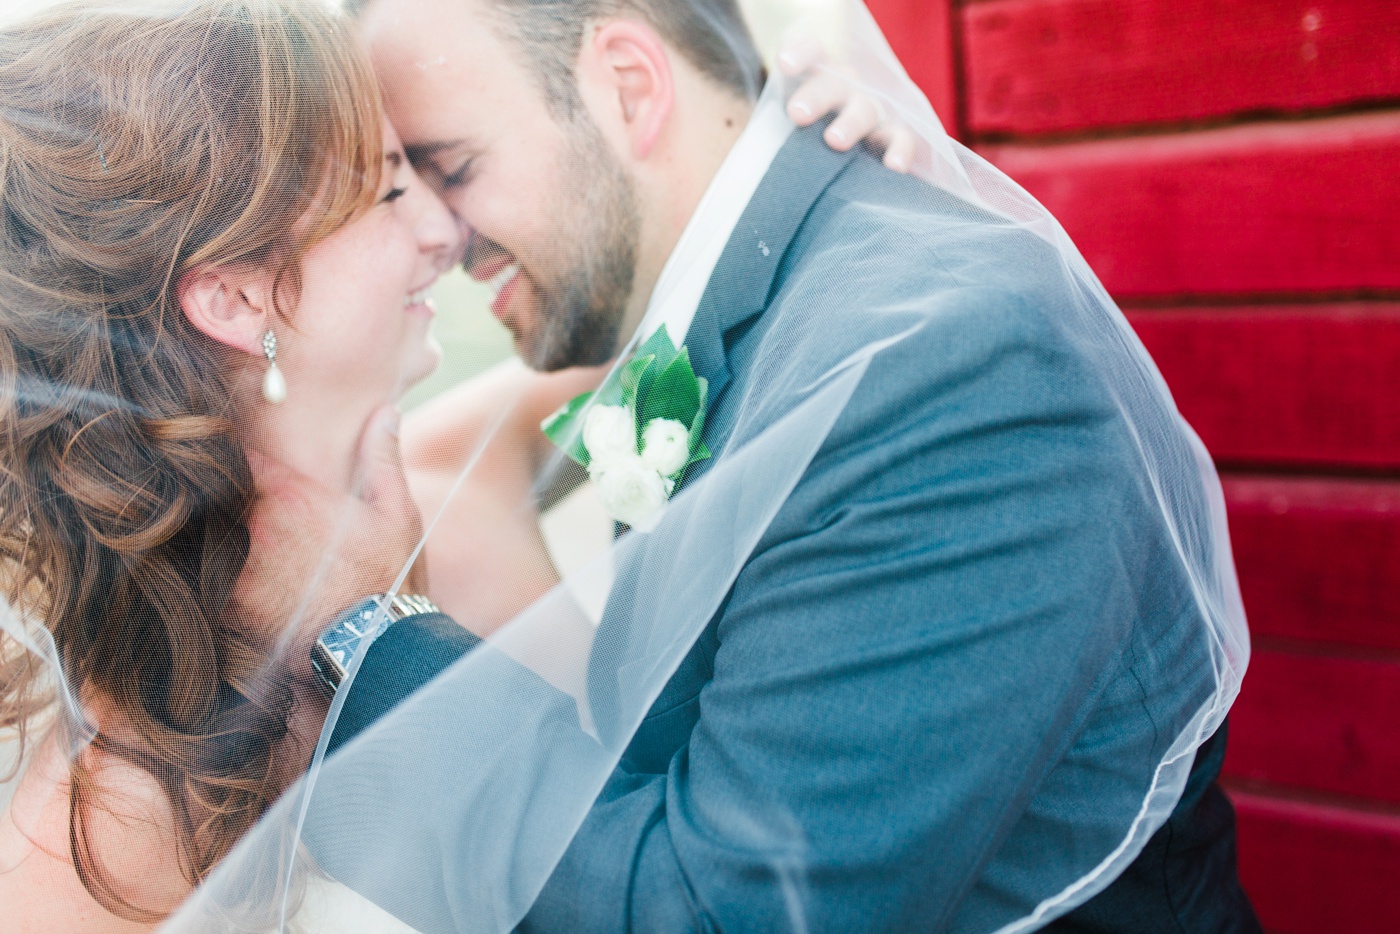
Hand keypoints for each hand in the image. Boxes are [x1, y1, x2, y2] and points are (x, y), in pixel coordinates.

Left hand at [235, 405, 427, 674]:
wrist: (376, 648)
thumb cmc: (390, 578)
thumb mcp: (397, 513)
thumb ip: (381, 457)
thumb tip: (386, 410)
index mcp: (292, 497)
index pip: (240, 457)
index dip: (235, 455)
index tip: (234, 456)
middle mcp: (256, 528)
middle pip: (219, 500)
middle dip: (225, 501)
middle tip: (229, 502)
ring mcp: (238, 570)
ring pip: (212, 542)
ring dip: (219, 542)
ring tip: (228, 547)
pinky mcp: (231, 610)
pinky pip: (212, 586)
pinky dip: (218, 584)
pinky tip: (232, 589)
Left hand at [777, 35, 917, 172]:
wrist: (839, 133)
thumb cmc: (800, 130)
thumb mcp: (779, 119)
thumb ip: (765, 130)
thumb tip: (735, 169)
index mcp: (818, 72)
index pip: (812, 52)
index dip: (802, 53)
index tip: (785, 63)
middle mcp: (846, 87)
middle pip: (834, 85)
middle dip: (816, 97)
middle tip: (797, 113)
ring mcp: (872, 109)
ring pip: (865, 110)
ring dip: (851, 123)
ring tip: (833, 140)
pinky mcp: (893, 134)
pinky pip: (902, 139)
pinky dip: (900, 150)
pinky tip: (894, 167)